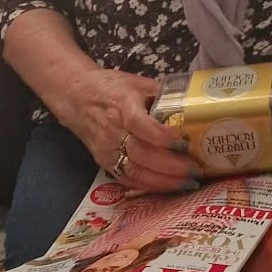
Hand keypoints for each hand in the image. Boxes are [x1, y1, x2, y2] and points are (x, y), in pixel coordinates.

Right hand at [55, 66, 199, 193]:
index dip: (161, 136)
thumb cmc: (111, 87)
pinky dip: (148, 185)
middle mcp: (113, 130)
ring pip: (134, 171)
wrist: (76, 97)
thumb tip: (191, 104)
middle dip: (169, 166)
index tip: (183, 142)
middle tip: (194, 170)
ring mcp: (107, 149)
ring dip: (162, 181)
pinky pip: (127, 178)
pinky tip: (167, 188)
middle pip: (140, 153)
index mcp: (122, 105)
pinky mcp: (104, 162)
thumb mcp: (138, 83)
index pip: (140, 124)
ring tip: (187, 183)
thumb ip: (161, 94)